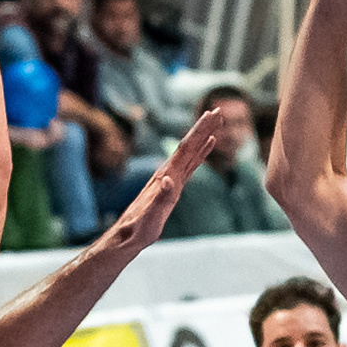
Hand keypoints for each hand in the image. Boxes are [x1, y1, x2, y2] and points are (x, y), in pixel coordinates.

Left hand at [100, 109, 226, 253]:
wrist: (127, 235)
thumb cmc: (139, 228)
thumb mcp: (151, 215)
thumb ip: (161, 198)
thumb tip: (168, 180)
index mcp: (166, 175)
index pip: (186, 148)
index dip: (199, 131)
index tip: (211, 115)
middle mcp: (169, 173)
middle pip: (189, 145)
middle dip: (203, 128)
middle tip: (218, 111)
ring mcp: (171, 178)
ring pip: (191, 153)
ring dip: (203, 137)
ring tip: (216, 123)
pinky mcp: (173, 186)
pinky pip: (190, 165)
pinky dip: (200, 153)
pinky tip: (207, 146)